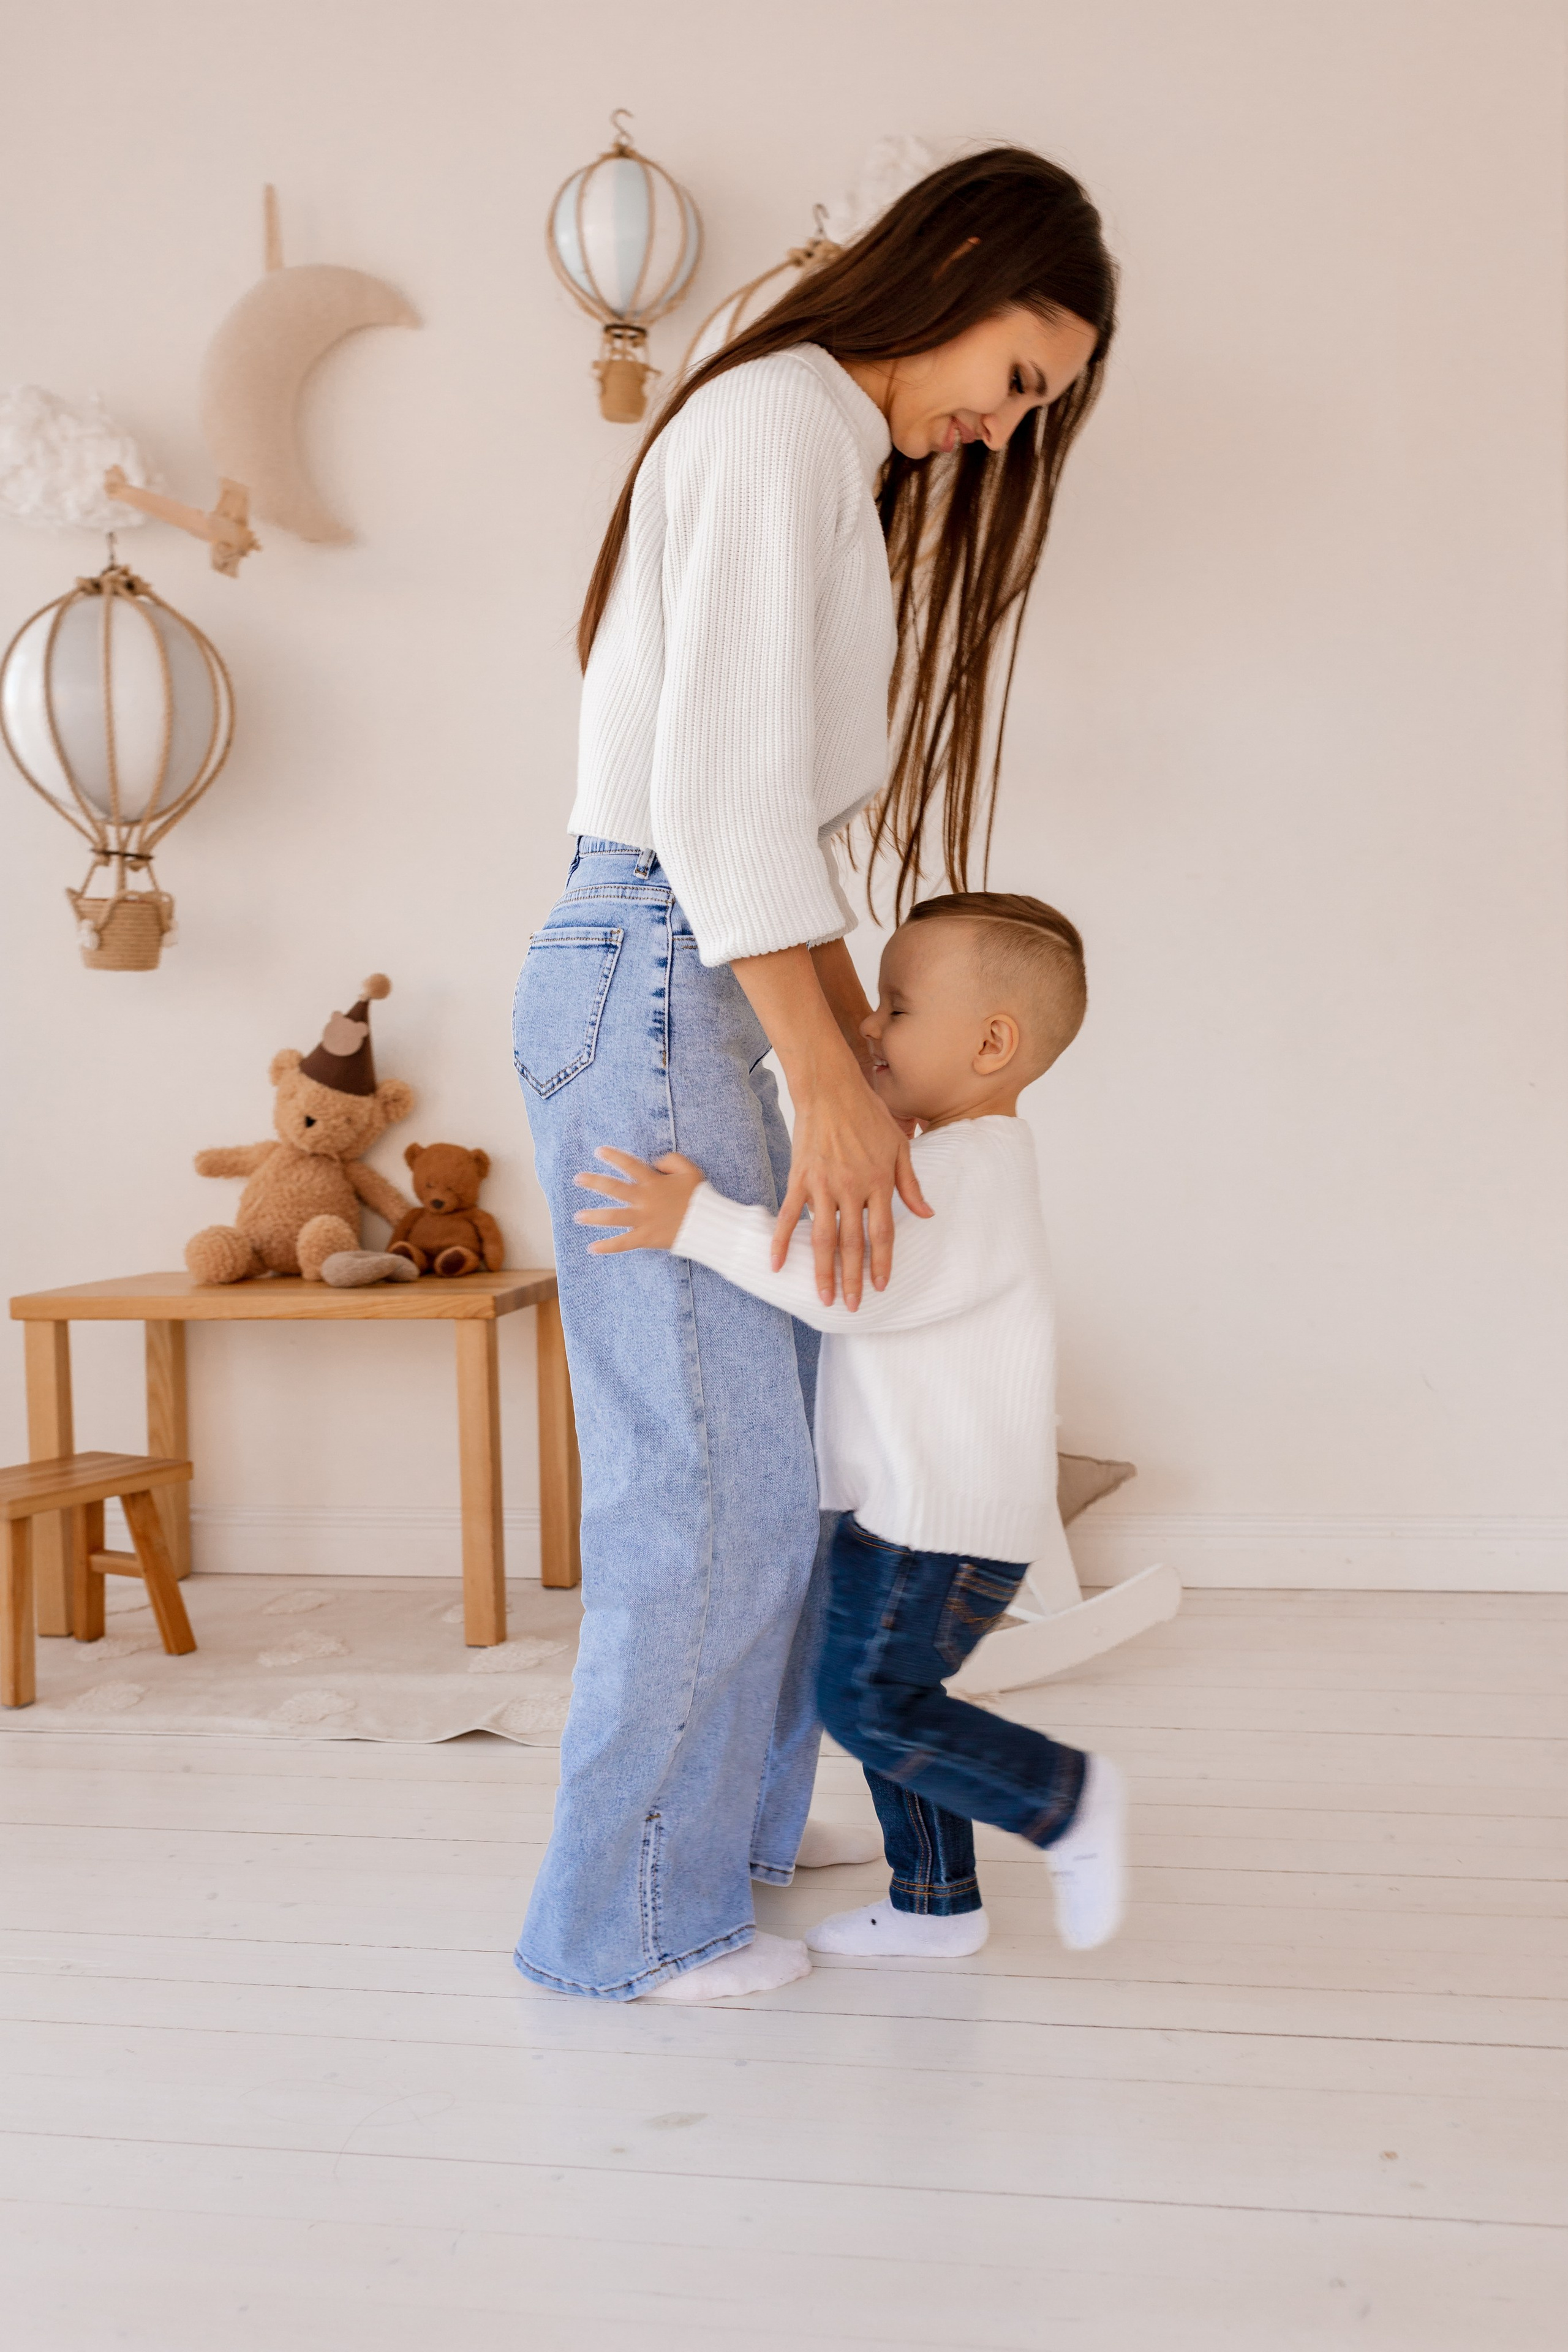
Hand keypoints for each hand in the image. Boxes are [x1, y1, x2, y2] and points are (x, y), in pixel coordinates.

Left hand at [573, 1147, 704, 1253]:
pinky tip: (592, 1248)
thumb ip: (671, 1160)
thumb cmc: (700, 1196)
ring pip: (614, 1217)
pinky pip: (623, 1243)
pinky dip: (608, 1247)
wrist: (708, 1224)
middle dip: (594, 1182)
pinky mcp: (646, 1237)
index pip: (630, 1165)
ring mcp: (644, 1219)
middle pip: (614, 1188)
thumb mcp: (690, 1170)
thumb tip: (654, 1163)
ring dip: (594, 1217)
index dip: (613, 1156)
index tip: (598, 1151)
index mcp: (654, 1182)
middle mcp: (645, 1199)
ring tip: (578, 1216)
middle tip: (578, 1179)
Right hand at [774, 1056, 929, 1308]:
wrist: (831, 1089)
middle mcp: (852, 1189)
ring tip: (823, 1297)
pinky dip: (781, 1241)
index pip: (882, 1233)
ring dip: (822, 1271)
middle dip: (852, 1278)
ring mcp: (823, 1185)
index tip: (880, 1285)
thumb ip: (911, 1184)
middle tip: (852, 1306)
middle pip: (851, 1243)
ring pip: (821, 1237)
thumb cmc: (868, 1115)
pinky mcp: (799, 1178)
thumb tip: (926, 1214)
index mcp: (879, 1183)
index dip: (881, 1262)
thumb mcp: (900, 1147)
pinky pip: (788, 1215)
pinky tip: (776, 1264)